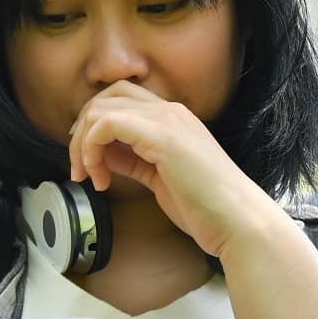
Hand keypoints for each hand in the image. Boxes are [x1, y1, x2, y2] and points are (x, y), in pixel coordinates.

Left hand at [66, 81, 277, 258]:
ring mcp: (167, 121)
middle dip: (82, 130)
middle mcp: (170, 112)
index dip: (94, 127)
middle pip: (106, 96)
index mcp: (173, 120)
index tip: (89, 162)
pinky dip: (91, 149)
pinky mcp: (162, 137)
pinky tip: (101, 177)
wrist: (236, 221)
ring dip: (82, 143)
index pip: (121, 101)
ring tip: (89, 176)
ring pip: (101, 108)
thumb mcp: (159, 178)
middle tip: (81, 168)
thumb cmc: (204, 208)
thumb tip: (104, 155)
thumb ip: (133, 160)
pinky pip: (106, 124)